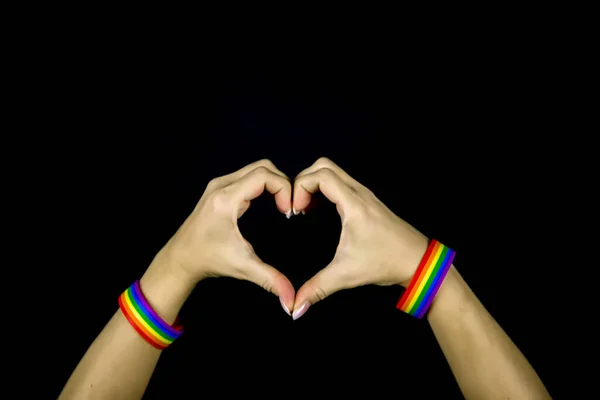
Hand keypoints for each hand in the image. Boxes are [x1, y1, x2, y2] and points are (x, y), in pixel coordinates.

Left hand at [154, 159, 295, 313]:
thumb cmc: (208, 259)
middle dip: (282, 183)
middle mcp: (221, 185)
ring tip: (283, 206)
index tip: (290, 212)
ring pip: (256, 169)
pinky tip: (271, 204)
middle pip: (262, 167)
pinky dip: (264, 185)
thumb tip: (291, 300)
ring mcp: (220, 185)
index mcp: (226, 198)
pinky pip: (248, 176)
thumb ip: (270, 280)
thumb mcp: (242, 267)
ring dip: (274, 183)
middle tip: (290, 207)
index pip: (264, 175)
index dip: (284, 188)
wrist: (180, 258)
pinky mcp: (220, 189)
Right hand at [290, 157, 428, 319]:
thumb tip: (295, 307)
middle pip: (324, 166)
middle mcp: (359, 193)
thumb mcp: (347, 275)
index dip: (300, 187)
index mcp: (354, 204)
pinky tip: (318, 210)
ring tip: (304, 208)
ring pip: (333, 172)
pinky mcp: (367, 201)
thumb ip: (317, 289)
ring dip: (314, 184)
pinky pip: (341, 182)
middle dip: (303, 180)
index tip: (294, 211)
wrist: (418, 261)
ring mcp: (364, 195)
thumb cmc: (387, 262)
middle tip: (296, 205)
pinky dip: (325, 189)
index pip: (321, 175)